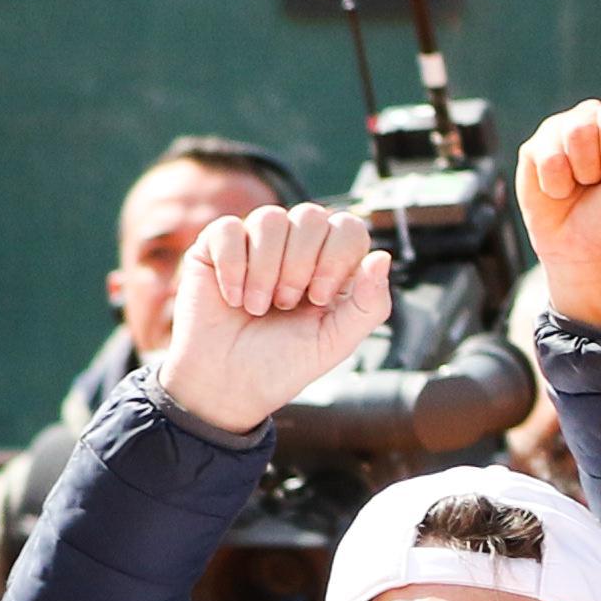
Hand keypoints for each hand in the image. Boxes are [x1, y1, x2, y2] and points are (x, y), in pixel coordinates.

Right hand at [154, 202, 392, 442]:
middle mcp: (296, 246)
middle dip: (299, 266)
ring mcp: (256, 242)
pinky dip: (233, 267)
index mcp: (331, 264)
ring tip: (258, 306)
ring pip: (270, 219)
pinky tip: (233, 297)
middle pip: (311, 217)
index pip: (348, 228)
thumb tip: (383, 257)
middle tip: (286, 304)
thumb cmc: (282, 364)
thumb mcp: (336, 342)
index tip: (318, 299)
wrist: (228, 384)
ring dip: (266, 270)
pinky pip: (229, 229)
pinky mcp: (217, 246)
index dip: (336, 258)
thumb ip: (369, 305)